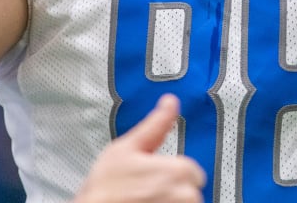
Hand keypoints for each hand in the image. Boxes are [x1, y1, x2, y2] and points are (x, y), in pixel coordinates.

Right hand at [73, 94, 205, 202]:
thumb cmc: (104, 188)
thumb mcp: (125, 148)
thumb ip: (155, 125)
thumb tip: (170, 103)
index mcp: (179, 171)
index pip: (193, 172)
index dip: (171, 173)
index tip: (153, 178)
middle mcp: (185, 196)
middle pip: (190, 192)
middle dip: (172, 191)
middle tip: (145, 192)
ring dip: (168, 202)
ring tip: (143, 202)